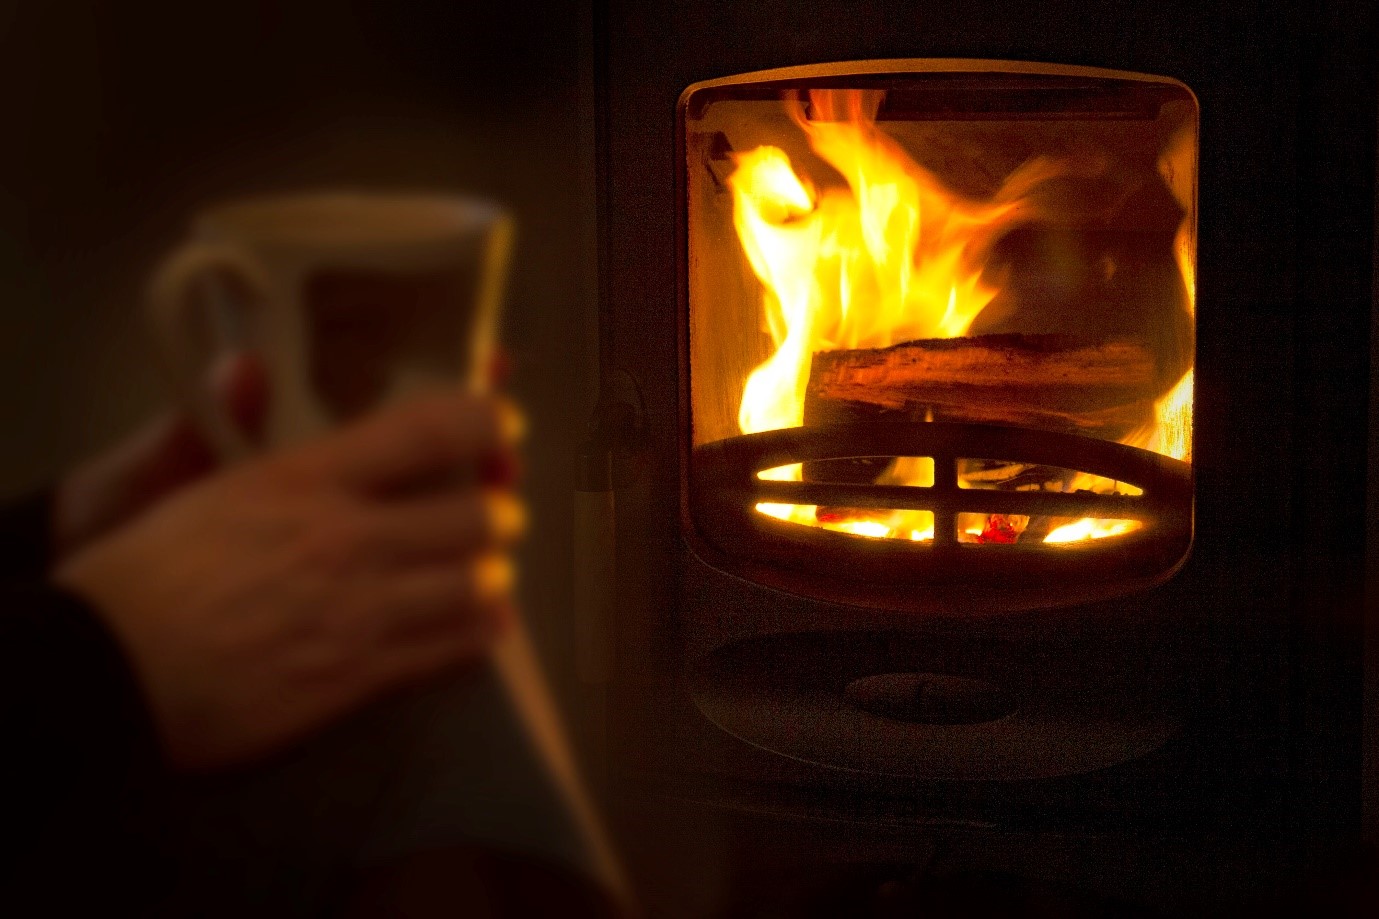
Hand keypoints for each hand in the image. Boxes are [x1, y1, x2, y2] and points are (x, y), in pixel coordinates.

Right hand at [53, 387, 524, 770]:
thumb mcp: (180, 483)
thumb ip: (223, 419)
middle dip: (498, 511)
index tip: (504, 421)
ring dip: (489, 573)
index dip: (483, 420)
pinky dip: (477, 631)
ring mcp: (363, 611)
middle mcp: (349, 538)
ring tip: (483, 571)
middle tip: (495, 511)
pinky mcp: (361, 677)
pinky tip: (479, 623)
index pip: (426, 430)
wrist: (105, 678)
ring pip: (477, 583)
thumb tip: (248, 364)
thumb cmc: (139, 574)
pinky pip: (453, 648)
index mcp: (306, 478)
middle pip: (476, 514)